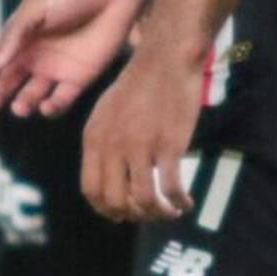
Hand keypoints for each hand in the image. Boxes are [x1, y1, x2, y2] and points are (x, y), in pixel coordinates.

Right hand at [0, 0, 146, 117]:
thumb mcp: (35, 7)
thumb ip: (14, 33)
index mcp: (21, 35)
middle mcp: (36, 54)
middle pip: (9, 80)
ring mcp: (57, 68)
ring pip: (32, 94)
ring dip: (23, 103)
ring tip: (20, 107)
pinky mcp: (79, 78)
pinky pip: (61, 100)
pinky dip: (51, 108)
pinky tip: (46, 106)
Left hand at [80, 50, 200, 224]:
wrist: (165, 61)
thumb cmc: (139, 85)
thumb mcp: (106, 112)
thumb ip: (103, 144)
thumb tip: (107, 178)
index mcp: (94, 139)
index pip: (91, 190)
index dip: (106, 209)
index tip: (123, 214)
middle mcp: (112, 146)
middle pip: (115, 201)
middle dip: (133, 215)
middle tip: (149, 213)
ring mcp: (140, 146)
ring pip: (143, 200)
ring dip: (158, 214)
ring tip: (170, 211)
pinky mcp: (168, 145)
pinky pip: (171, 188)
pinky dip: (179, 202)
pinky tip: (185, 203)